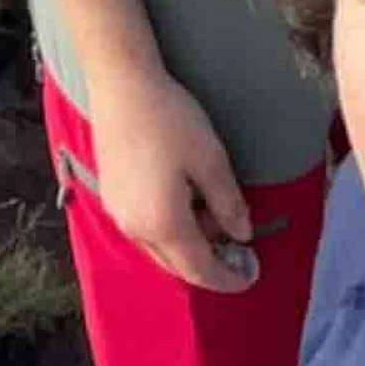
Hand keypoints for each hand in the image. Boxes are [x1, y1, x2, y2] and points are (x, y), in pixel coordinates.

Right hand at [84, 64, 257, 292]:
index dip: (227, 278)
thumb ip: (228, 203)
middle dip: (211, 265)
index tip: (251, 277)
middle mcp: (135, 229)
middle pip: (177, 266)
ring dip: (191, 245)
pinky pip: (146, 230)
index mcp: (163, 224)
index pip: (199, 269)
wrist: (121, 87)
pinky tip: (190, 203)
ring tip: (219, 216)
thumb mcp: (211, 160)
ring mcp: (119, 215)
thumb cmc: (171, 120)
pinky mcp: (113, 198)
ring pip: (160, 249)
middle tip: (241, 250)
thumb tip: (242, 234)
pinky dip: (173, 230)